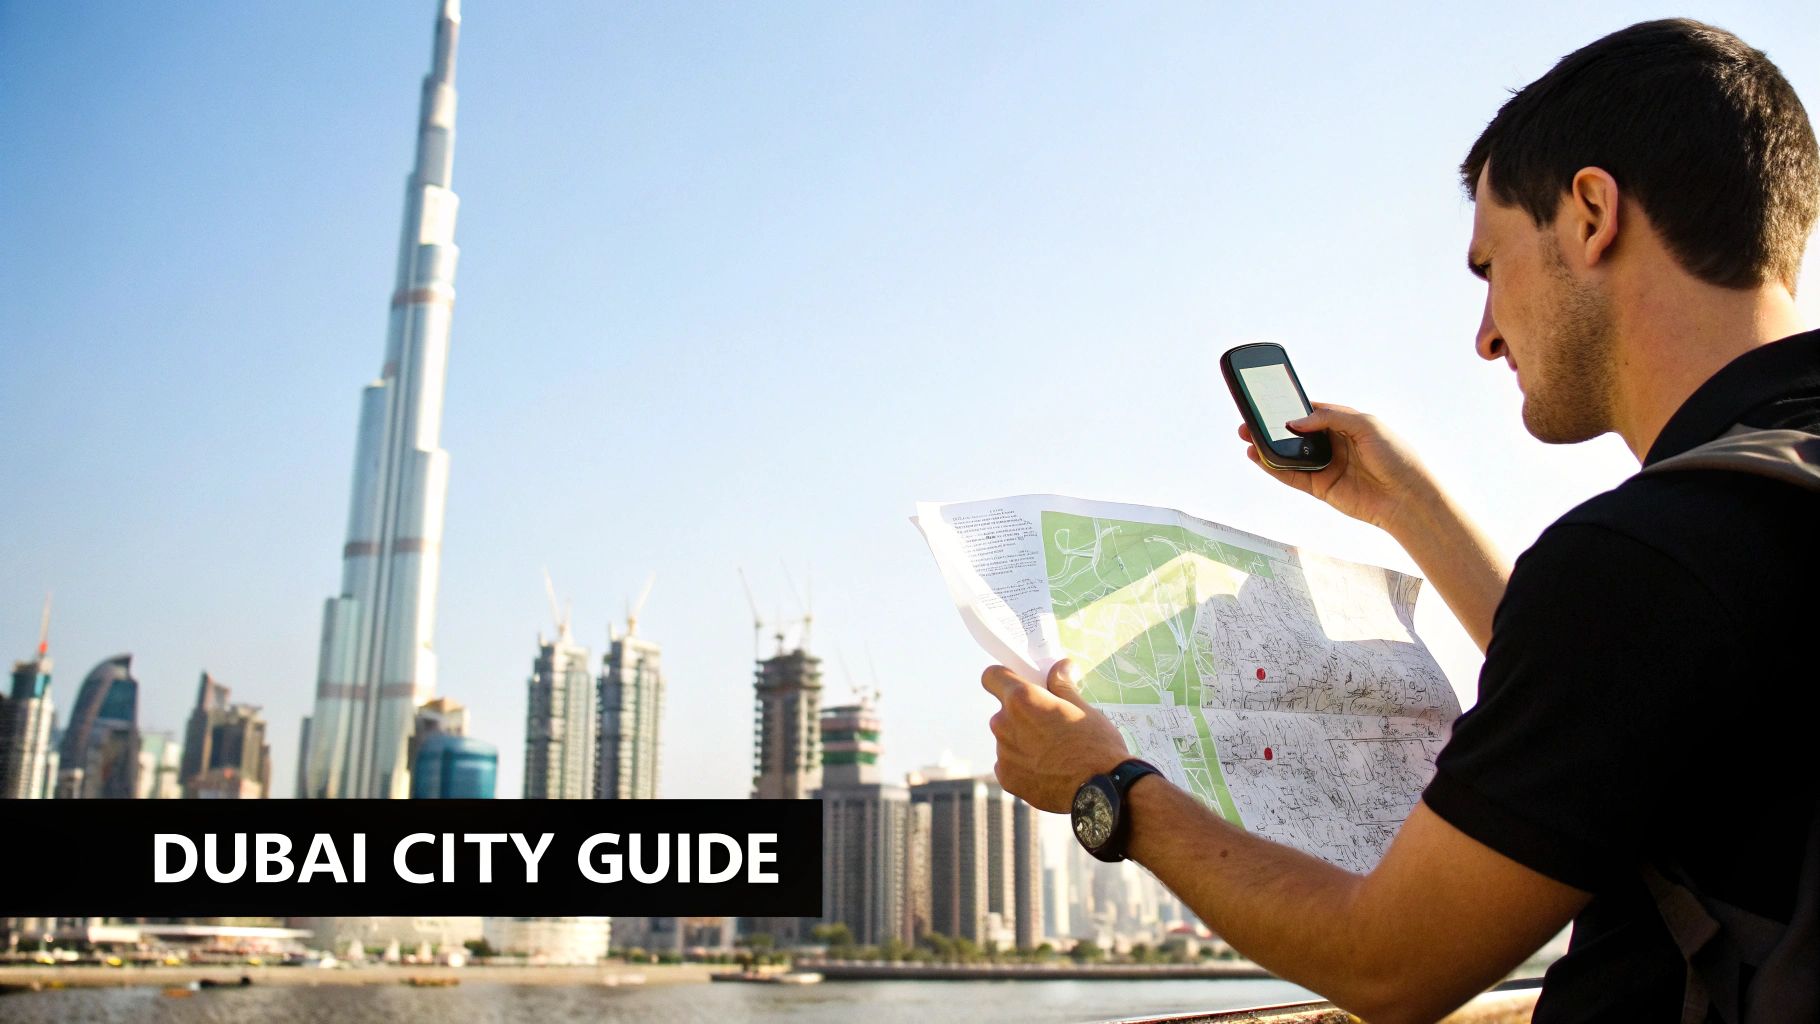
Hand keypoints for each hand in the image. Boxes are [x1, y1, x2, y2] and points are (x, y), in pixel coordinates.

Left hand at [981, 659, 1129, 812]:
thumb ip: (1062, 685)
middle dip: (1022, 714)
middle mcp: (1004, 724)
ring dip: (1023, 739)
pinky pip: (1009, 762)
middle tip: (1049, 723)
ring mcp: (1003, 753)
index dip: (1004, 677)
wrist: (1102, 789)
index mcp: (1021, 700)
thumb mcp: (1083, 707)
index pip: (992, 676)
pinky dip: (1023, 763)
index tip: (1018, 683)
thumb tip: (1060, 666)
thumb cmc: (1095, 743)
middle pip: (1004, 710)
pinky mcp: (1006, 778)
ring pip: (1007, 737)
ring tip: (1053, 751)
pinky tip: (1048, 769)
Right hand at [1238, 403, 1435, 532]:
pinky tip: (1258, 457)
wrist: (1407, 497)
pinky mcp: (1321, 488)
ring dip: (1268, 446)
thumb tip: (1295, 421)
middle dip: (1273, 426)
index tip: (1269, 399)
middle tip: (1250, 419)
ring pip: (1290, 454)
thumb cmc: (1395, 457)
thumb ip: (1329, 417)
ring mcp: (1326, 466)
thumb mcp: (1366, 424)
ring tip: (1247, 437)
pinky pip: (1291, 476)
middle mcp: (1334, 444)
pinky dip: (1273, 468)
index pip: (1313, 411)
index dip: (1291, 406)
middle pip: (1296, 432)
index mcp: (1347, 424)